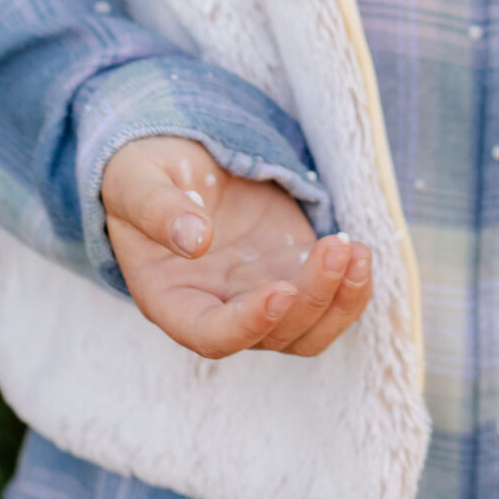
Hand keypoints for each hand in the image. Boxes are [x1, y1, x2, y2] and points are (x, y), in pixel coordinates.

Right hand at [100, 135, 371, 359]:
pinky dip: (350, 287)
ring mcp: (258, 293)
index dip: (246, 325)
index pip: (211, 336)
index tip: (279, 292)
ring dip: (339, 301)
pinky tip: (362, 251)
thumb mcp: (137, 181)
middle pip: (273, 335)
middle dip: (310, 299)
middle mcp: (219, 309)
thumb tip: (195, 240)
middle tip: (335, 247)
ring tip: (357, 252)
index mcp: (172, 299)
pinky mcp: (289, 270)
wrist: (174, 162)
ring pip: (308, 329)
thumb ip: (159, 209)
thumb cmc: (143, 175)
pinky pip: (327, 299)